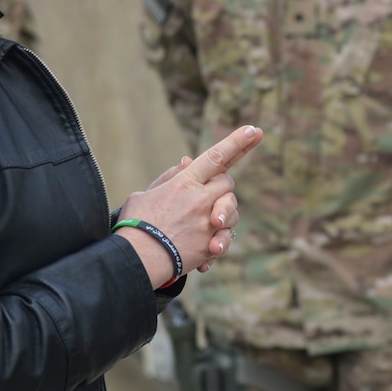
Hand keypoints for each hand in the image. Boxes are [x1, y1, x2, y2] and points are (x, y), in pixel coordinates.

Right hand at [117, 126, 261, 285]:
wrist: (137, 260)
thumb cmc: (137, 224)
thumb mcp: (147, 193)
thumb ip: (172, 176)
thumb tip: (190, 160)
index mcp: (185, 183)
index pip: (216, 156)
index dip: (237, 142)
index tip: (255, 130)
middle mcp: (200, 200)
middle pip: (227, 183)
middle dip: (221, 186)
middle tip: (205, 196)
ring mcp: (208, 223)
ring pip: (233, 210)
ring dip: (224, 214)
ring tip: (204, 224)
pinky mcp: (212, 245)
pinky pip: (227, 237)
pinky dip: (219, 241)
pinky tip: (205, 248)